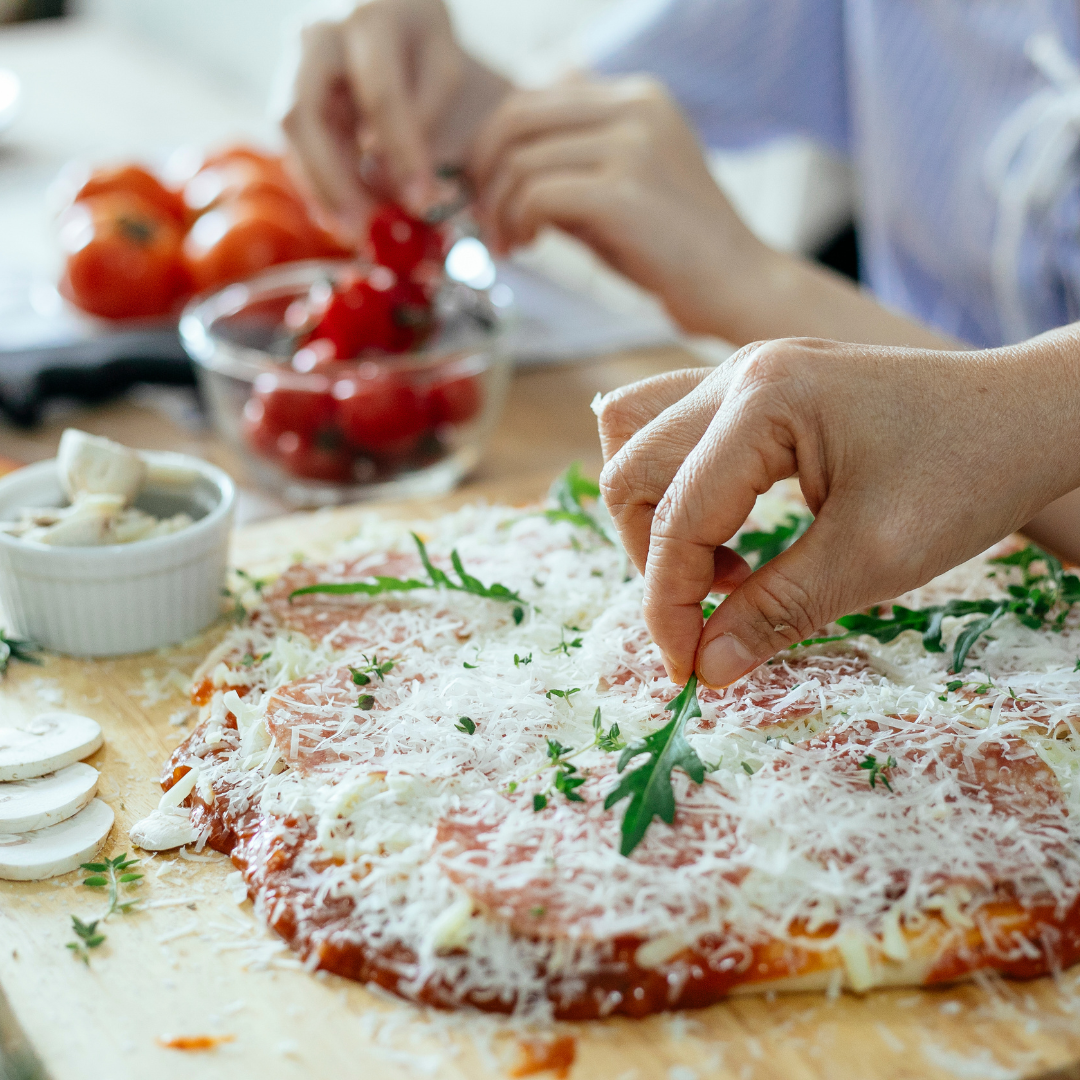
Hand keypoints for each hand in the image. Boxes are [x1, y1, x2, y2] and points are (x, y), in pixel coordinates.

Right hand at [279, 0, 508, 234]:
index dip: (401, 154)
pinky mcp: (290, 87)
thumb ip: (428, 111)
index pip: (381, 96)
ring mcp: (295, 60)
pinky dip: (318, 180)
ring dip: (320, 187)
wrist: (380, 0)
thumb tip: (401, 179)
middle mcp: (318, 33)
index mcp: (369, 17)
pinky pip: (297, 142)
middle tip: (361, 229)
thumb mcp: (442, 57)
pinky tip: (341, 212)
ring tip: (354, 229)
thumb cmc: (419, 30)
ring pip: (292, 132)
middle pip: (306, 113)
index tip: (421, 201)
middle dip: (333, 180)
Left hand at [469, 75, 765, 334]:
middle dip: (482, 171)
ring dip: (498, 209)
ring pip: (521, 161)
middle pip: (516, 118)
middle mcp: (634, 108)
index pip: (533, 99)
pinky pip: (537, 195)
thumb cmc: (674, 248)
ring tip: (509, 244)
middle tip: (482, 217)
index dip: (494, 147)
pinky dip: (518, 223)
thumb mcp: (622, 187)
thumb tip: (506, 156)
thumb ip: (573, 163)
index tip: (488, 193)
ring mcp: (632, 146)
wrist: (736, 284)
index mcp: (636, 98)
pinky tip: (528, 247)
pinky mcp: (624, 192)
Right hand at [596, 329, 1079, 687]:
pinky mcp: (756, 385)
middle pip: (631, 471)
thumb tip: (706, 669)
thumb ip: (777, 611)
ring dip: (654, 514)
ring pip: (636, 437)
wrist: (1030, 414)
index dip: (669, 605)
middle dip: (654, 560)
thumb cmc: (967, 475)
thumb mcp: (874, 557)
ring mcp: (743, 370)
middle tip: (712, 615)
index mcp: (763, 401)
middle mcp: (737, 372)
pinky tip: (731, 528)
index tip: (687, 670)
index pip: (676, 517)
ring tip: (720, 567)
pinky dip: (678, 487)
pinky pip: (674, 429)